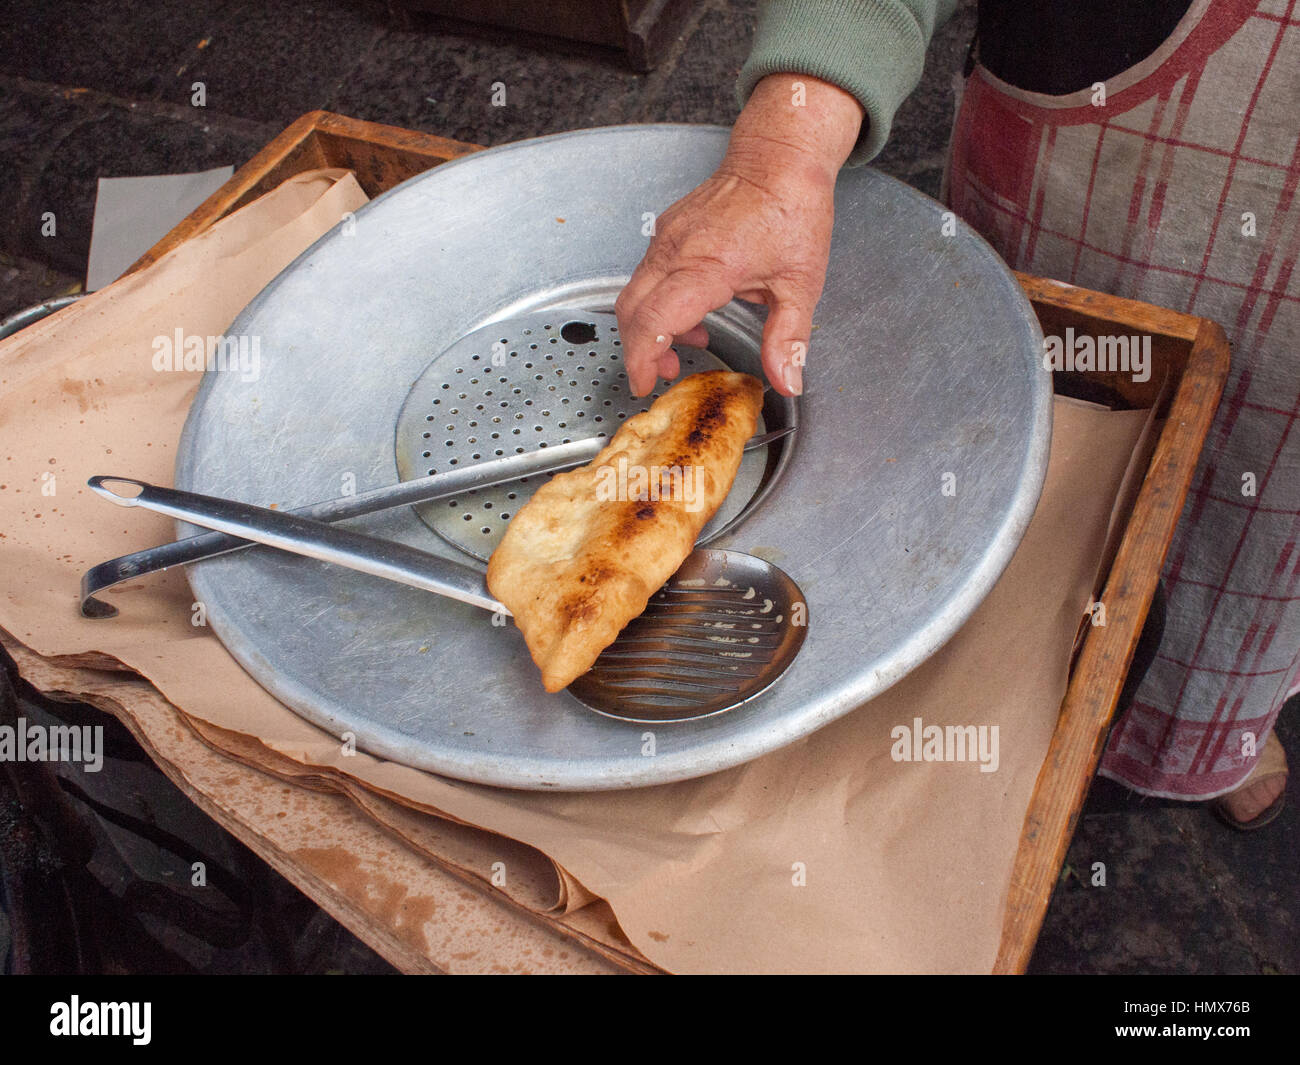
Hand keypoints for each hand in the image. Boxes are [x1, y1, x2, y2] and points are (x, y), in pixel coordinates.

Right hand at [616, 75, 863, 396]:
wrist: (780, 156)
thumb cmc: (791, 208)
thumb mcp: (800, 284)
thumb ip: (788, 339)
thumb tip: (788, 380)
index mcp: (707, 266)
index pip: (654, 322)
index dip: (643, 359)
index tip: (646, 383)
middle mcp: (677, 249)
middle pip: (631, 311)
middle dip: (639, 350)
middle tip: (662, 373)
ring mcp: (667, 236)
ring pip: (634, 292)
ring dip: (649, 327)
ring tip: (686, 345)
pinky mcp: (667, 229)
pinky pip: (646, 273)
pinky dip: (656, 302)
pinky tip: (690, 312)